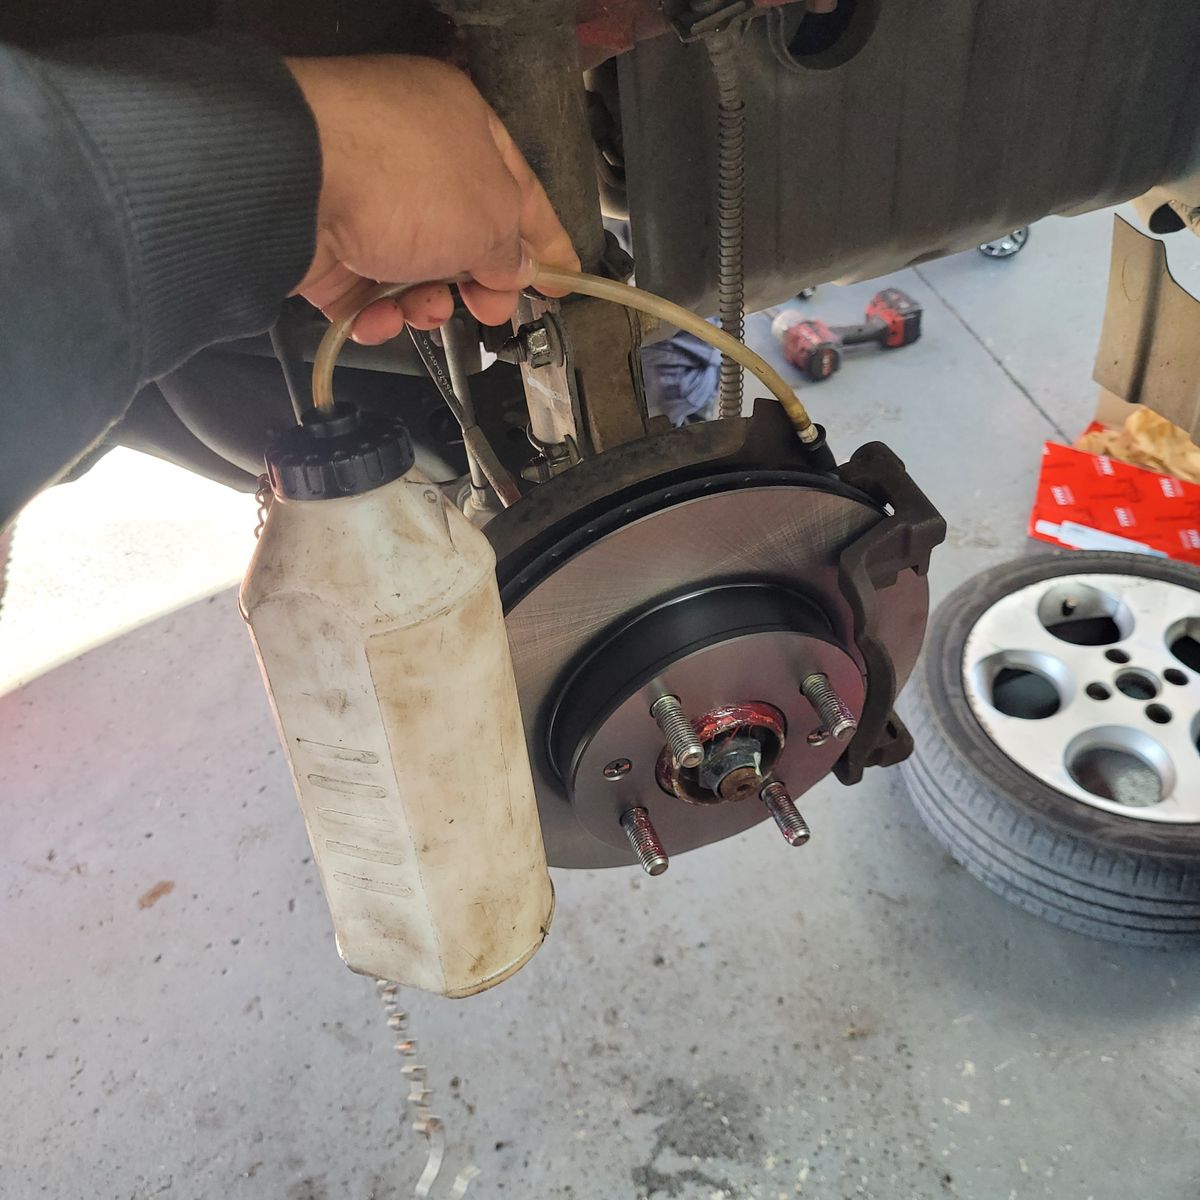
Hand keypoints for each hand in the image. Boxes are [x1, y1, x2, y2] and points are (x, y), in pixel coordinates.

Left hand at [287, 55, 578, 343]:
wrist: (294, 183)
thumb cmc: (397, 174)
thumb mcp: (489, 219)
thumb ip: (513, 250)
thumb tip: (520, 269)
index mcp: (461, 123)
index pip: (519, 189)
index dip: (545, 241)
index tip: (561, 281)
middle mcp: (410, 153)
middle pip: (464, 234)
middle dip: (480, 283)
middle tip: (490, 310)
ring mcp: (363, 196)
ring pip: (415, 269)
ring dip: (428, 303)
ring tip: (425, 311)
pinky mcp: (324, 239)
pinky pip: (365, 291)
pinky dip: (378, 313)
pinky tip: (382, 317)